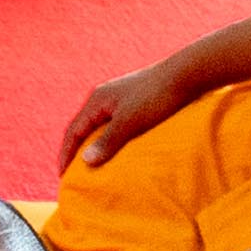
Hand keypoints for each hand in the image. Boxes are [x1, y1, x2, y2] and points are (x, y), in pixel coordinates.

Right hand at [59, 57, 183, 175]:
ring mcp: (119, 97)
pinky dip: (109, 138)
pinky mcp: (134, 99)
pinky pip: (113, 123)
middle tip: (73, 174)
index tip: (63, 177)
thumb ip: (108, 141)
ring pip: (99, 125)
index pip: (73, 131)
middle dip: (75, 150)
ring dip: (93, 144)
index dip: (66, 154)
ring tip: (94, 164)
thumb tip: (85, 161)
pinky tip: (118, 147)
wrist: (187, 72)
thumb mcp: (130, 121)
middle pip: (83, 127)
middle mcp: (104, 97)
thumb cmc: (157, 96)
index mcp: (97, 100)